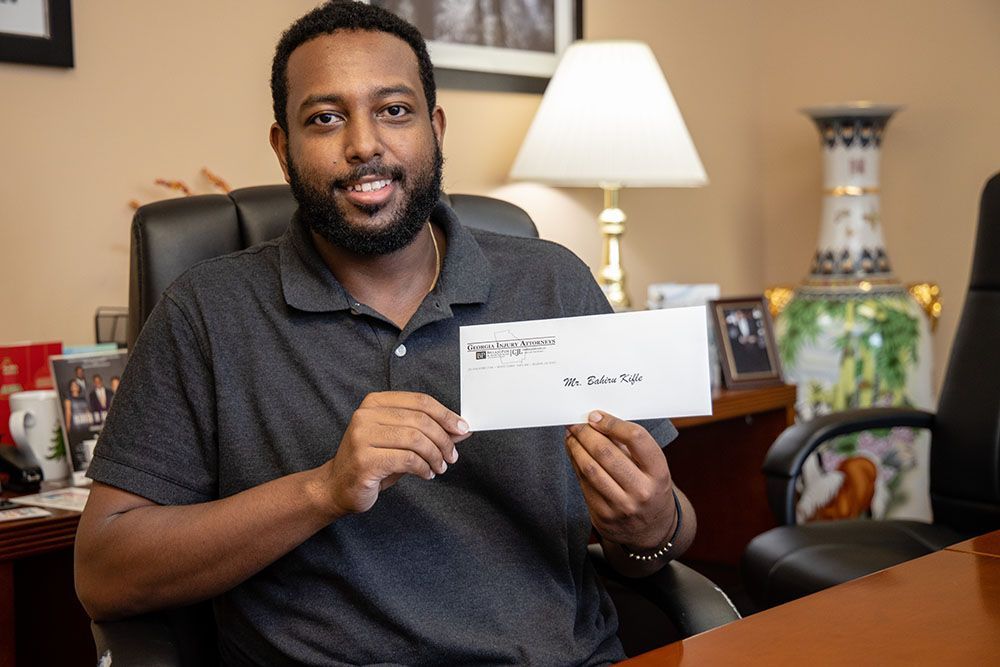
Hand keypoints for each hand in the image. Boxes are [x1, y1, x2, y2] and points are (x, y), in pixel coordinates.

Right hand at [320, 392, 470, 516]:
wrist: (337, 487)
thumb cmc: (373, 462)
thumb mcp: (403, 442)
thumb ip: (430, 432)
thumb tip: (461, 429)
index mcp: (375, 402)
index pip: (420, 401)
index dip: (445, 414)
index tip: (462, 428)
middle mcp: (365, 415)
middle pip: (420, 420)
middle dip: (443, 439)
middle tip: (452, 455)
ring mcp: (362, 437)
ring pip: (415, 439)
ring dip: (435, 455)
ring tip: (440, 467)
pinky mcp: (364, 460)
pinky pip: (407, 459)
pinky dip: (423, 467)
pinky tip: (426, 473)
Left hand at [565, 411, 675, 550]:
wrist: (653, 531)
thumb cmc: (651, 489)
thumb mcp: (653, 468)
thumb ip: (629, 445)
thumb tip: (597, 420)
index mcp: (659, 473)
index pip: (636, 438)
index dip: (612, 423)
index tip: (595, 415)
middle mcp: (642, 491)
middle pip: (606, 453)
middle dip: (586, 433)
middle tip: (576, 422)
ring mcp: (621, 507)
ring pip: (590, 469)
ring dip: (575, 447)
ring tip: (571, 435)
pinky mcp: (603, 517)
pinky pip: (583, 484)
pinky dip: (575, 464)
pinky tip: (573, 453)